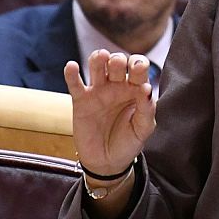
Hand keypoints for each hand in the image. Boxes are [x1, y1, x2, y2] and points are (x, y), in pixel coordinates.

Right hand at [64, 49, 155, 176]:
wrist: (108, 162)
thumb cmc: (128, 142)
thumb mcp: (143, 129)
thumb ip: (147, 109)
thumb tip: (147, 88)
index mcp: (135, 89)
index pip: (138, 68)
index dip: (139, 64)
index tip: (139, 70)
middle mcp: (117, 86)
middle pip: (116, 63)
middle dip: (118, 60)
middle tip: (119, 64)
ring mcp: (98, 92)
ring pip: (96, 67)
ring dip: (98, 59)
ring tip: (101, 57)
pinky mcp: (81, 101)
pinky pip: (75, 85)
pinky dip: (72, 74)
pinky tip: (72, 66)